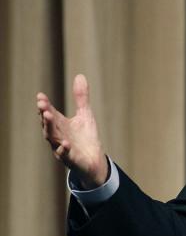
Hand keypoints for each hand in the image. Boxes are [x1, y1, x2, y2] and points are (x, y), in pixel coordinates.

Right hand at [37, 74, 107, 188]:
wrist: (94, 160)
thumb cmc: (86, 137)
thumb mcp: (85, 114)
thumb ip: (81, 97)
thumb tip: (79, 75)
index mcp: (60, 125)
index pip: (50, 113)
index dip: (45, 106)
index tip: (40, 96)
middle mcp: (58, 136)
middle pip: (49, 125)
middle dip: (45, 115)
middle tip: (42, 105)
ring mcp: (63, 148)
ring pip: (53, 138)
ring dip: (50, 128)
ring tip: (48, 117)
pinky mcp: (71, 159)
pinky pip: (65, 155)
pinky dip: (64, 149)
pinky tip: (66, 144)